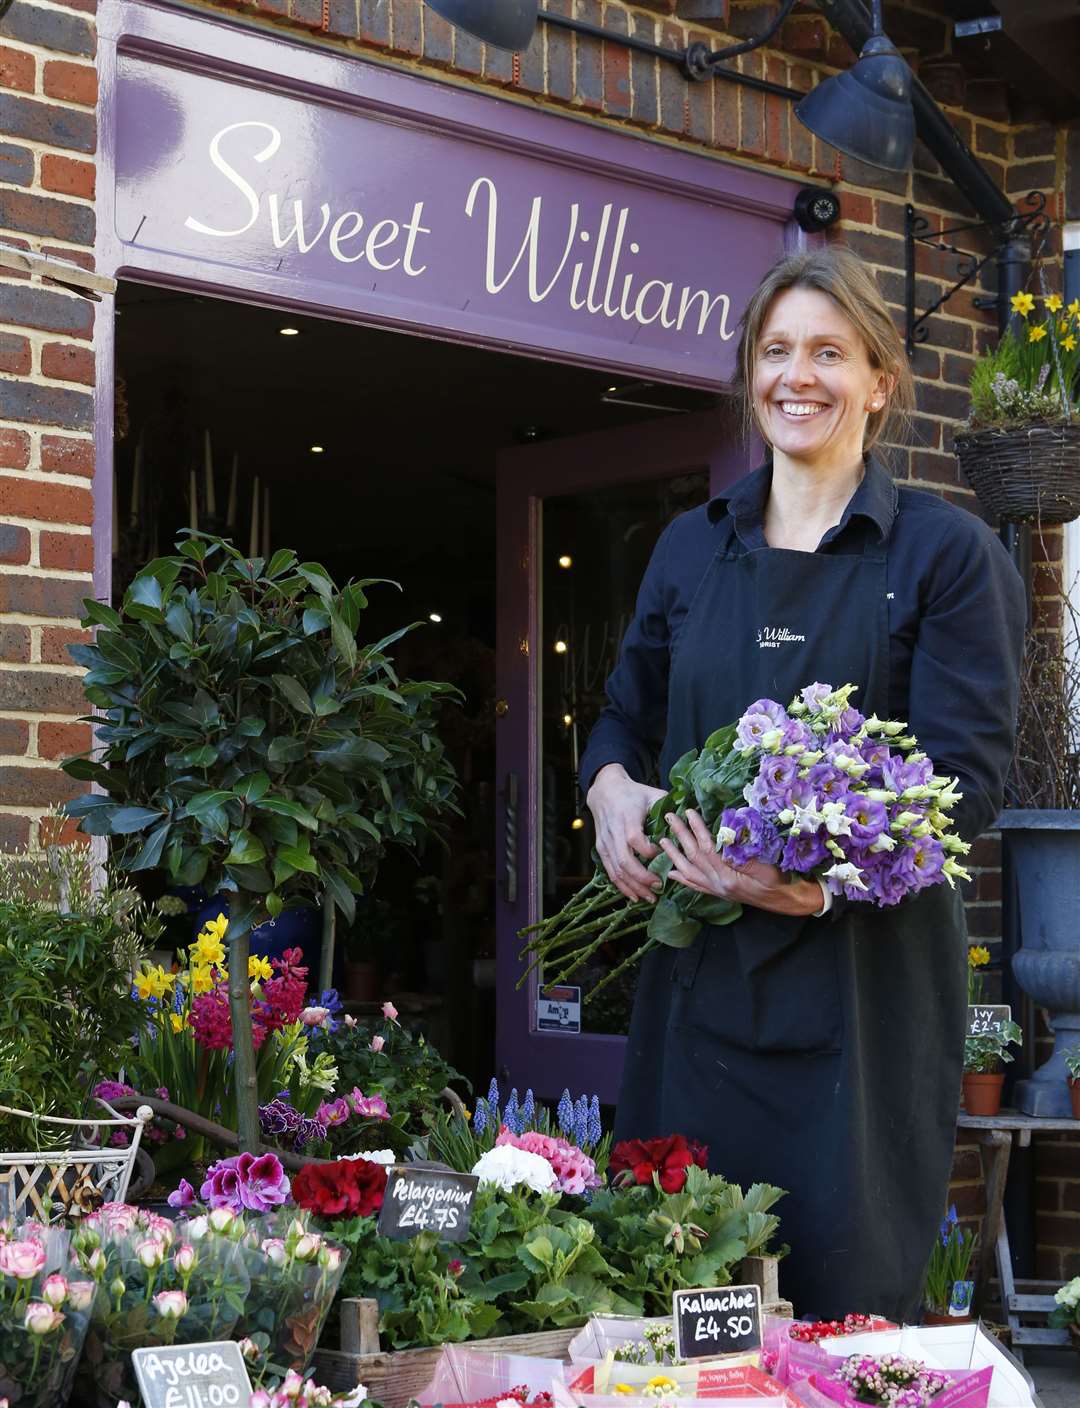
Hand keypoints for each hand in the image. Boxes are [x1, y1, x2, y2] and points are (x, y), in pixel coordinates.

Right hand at [586, 763, 667, 903]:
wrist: (605, 791)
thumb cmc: (633, 794)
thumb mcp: (652, 794)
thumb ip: (670, 807)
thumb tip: (692, 818)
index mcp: (628, 820)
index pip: (637, 842)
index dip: (651, 854)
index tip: (664, 857)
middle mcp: (614, 834)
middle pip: (626, 862)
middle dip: (643, 879)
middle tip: (659, 888)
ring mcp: (606, 843)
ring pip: (617, 871)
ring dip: (633, 887)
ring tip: (649, 898)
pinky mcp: (601, 849)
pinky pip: (610, 872)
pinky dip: (621, 886)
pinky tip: (634, 895)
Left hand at [660, 809, 823, 916]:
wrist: (788, 901)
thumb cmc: (781, 880)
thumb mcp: (767, 866)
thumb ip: (745, 856)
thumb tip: (725, 841)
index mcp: (729, 877)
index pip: (707, 849)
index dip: (697, 830)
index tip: (689, 813)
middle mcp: (719, 885)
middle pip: (694, 858)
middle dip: (680, 836)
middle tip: (669, 818)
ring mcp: (718, 890)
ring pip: (690, 872)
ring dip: (675, 856)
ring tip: (662, 842)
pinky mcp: (720, 893)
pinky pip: (696, 886)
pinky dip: (683, 879)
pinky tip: (672, 873)